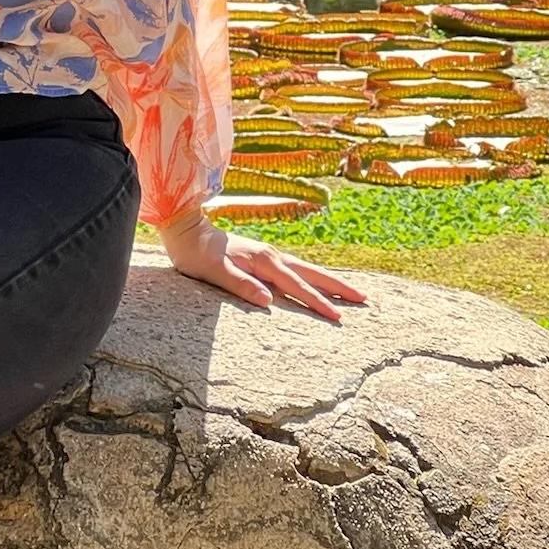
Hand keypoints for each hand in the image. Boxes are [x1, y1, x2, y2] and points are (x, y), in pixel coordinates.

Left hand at [157, 210, 365, 322]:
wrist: (185, 230)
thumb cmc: (196, 255)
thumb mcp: (214, 272)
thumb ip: (241, 285)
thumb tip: (268, 300)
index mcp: (264, 262)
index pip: (297, 287)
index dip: (318, 303)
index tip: (340, 317)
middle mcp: (271, 256)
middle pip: (311, 274)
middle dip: (337, 288)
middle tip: (364, 299)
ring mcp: (268, 254)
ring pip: (306, 269)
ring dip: (328, 281)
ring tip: (349, 292)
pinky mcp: (262, 256)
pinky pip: (295, 268)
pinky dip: (311, 276)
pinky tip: (315, 282)